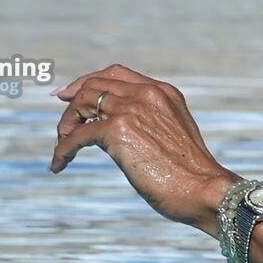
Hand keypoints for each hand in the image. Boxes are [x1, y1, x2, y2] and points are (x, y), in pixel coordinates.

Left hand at [49, 64, 238, 233]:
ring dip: (65, 125)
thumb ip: (147, 123)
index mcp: (164, 92)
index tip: (66, 94)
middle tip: (63, 128)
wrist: (203, 189)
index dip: (86, 81)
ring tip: (64, 147)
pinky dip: (62, 149)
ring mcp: (133, 108)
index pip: (115, 73)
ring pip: (81, 103)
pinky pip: (75, 135)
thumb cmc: (191, 174)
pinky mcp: (118, 129)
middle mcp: (147, 93)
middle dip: (71, 104)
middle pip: (93, 85)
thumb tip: (109, 131)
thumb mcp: (171, 135)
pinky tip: (59, 164)